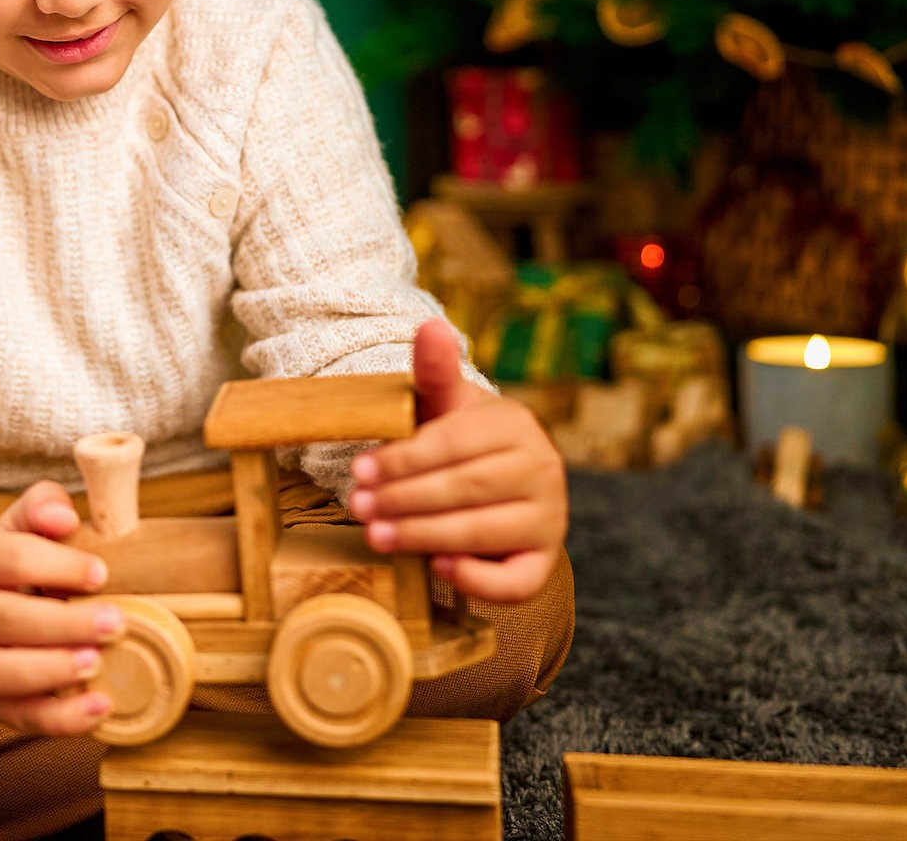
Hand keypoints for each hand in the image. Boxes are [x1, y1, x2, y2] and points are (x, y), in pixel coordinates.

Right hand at [0, 479, 124, 734]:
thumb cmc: (12, 565)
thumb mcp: (21, 527)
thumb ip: (42, 507)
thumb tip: (64, 517)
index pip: (9, 560)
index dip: (58, 566)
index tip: (101, 573)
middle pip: (8, 620)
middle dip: (65, 624)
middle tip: (116, 623)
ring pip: (3, 673)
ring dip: (53, 671)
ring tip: (97, 664)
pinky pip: (20, 716)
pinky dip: (61, 719)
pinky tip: (100, 707)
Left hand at [345, 318, 567, 603]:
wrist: (498, 485)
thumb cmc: (459, 442)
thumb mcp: (444, 406)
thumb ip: (435, 371)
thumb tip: (430, 324)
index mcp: (516, 425)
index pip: (454, 443)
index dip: (403, 459)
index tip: (358, 471)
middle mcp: (543, 470)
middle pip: (466, 488)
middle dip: (404, 499)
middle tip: (358, 507)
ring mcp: (549, 519)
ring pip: (483, 532)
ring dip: (423, 536)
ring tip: (376, 536)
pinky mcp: (543, 562)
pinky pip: (516, 582)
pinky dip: (477, 578)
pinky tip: (438, 568)